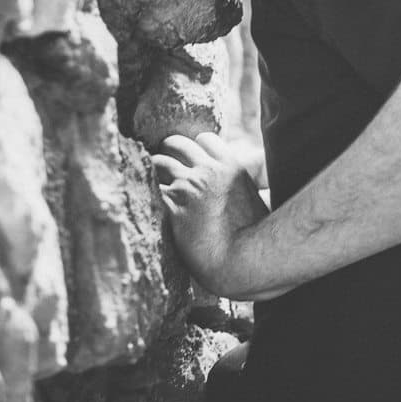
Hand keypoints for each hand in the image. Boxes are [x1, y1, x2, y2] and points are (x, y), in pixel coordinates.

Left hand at [152, 132, 275, 298]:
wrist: (244, 262)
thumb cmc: (256, 239)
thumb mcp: (259, 200)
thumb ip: (246, 186)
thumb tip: (252, 189)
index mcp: (231, 166)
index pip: (205, 140)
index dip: (195, 148)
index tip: (189, 159)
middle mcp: (209, 171)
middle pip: (178, 144)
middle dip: (168, 152)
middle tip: (163, 164)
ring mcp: (189, 186)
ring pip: (159, 162)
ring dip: (153, 170)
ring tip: (147, 179)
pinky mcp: (172, 206)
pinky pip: (150, 189)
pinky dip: (144, 192)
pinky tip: (141, 199)